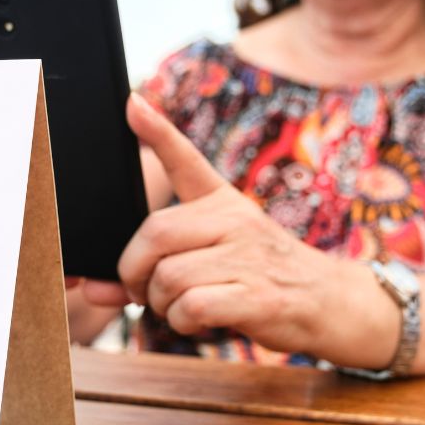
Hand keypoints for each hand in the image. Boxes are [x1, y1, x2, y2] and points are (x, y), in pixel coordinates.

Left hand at [103, 93, 339, 352]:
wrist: (331, 303)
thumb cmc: (262, 277)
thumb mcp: (218, 257)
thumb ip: (156, 267)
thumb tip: (94, 288)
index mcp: (224, 202)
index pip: (187, 161)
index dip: (156, 132)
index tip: (131, 102)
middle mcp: (234, 219)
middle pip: (154, 234)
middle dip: (133, 270)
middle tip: (143, 289)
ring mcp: (248, 256)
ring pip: (168, 276)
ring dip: (160, 303)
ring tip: (179, 307)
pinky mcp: (257, 295)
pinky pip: (191, 306)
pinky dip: (182, 322)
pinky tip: (198, 322)